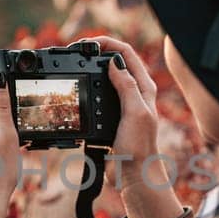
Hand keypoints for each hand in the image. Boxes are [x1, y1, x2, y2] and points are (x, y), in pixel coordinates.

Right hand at [89, 35, 187, 217]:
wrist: (134, 174)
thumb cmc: (139, 147)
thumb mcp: (135, 113)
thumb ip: (127, 86)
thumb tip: (113, 62)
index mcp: (144, 87)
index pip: (126, 53)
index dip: (107, 43)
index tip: (86, 44)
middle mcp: (134, 92)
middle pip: (114, 61)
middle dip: (95, 52)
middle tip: (75, 51)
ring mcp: (122, 104)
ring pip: (104, 78)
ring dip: (90, 69)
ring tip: (74, 66)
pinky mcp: (110, 117)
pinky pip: (97, 96)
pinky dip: (87, 89)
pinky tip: (78, 91)